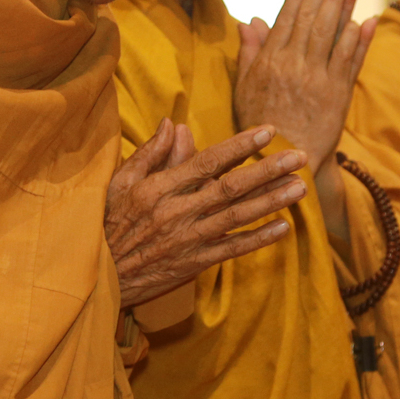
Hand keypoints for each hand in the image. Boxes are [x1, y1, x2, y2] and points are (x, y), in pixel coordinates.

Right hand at [105, 121, 305, 307]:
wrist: (100, 275)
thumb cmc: (109, 221)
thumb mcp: (121, 181)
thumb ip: (151, 152)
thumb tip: (173, 123)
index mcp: (159, 187)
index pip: (208, 161)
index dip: (240, 146)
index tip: (268, 131)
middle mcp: (177, 212)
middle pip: (231, 187)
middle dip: (267, 170)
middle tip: (298, 157)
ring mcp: (188, 239)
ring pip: (237, 217)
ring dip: (271, 201)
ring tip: (300, 187)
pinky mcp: (194, 263)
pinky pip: (232, 249)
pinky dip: (258, 239)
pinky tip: (283, 227)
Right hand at [234, 0, 377, 163]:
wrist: (285, 160)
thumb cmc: (259, 124)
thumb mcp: (244, 88)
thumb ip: (248, 52)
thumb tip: (250, 20)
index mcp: (271, 62)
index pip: (287, 19)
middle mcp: (296, 66)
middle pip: (312, 19)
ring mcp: (320, 80)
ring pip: (334, 34)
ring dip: (344, 5)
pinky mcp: (340, 94)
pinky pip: (351, 61)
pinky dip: (360, 40)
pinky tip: (366, 19)